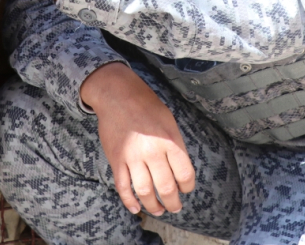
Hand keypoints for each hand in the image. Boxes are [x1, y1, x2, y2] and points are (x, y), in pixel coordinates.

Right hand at [81, 63, 195, 215]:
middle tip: (175, 207)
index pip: (185, 175)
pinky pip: (123, 187)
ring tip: (158, 210)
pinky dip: (129, 201)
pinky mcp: (116, 160)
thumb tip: (179, 171)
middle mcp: (152, 152)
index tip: (186, 189)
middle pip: (166, 188)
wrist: (117, 94)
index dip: (187, 186)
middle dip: (173, 203)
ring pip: (145, 192)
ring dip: (153, 206)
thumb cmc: (146, 105)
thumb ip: (175, 145)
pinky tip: (136, 208)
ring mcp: (133, 157)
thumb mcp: (169, 121)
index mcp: (170, 141)